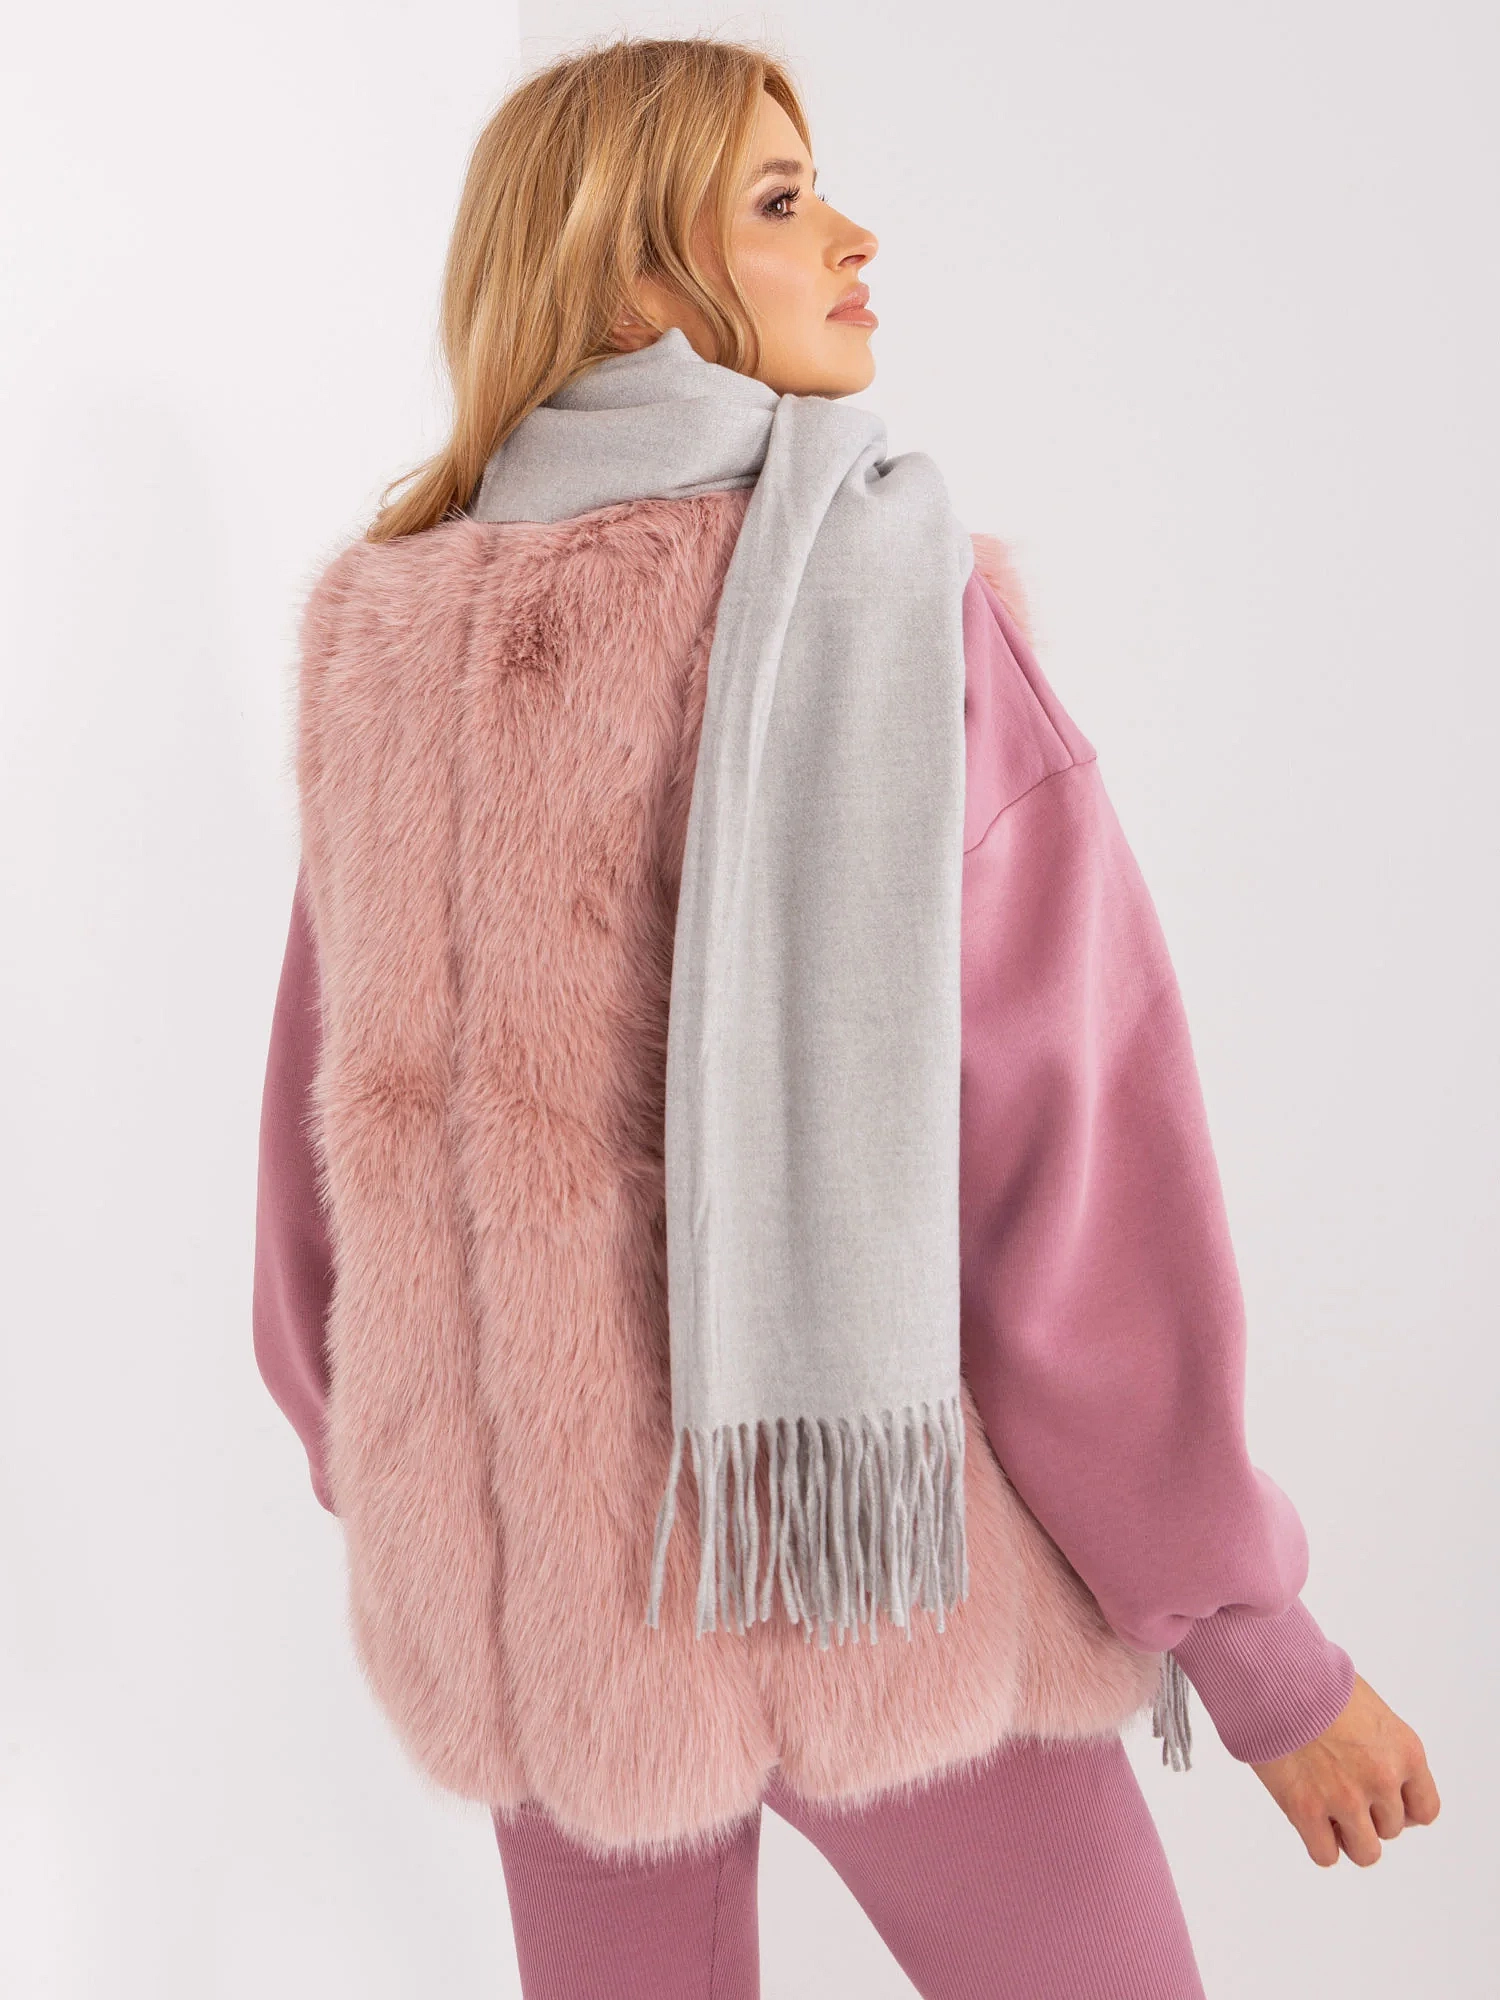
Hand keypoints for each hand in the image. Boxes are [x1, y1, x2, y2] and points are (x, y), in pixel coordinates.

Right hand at [1250, 1672, 1439, 1865]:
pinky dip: (1319, 1844)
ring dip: (1349, 1836)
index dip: (1403, 1809)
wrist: (1271, 1673)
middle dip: (1369, 1815)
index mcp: (1405, 1751)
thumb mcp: (1367, 1705)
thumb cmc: (1313, 1678)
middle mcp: (1382, 1779)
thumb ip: (1380, 1743)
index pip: (1425, 1809)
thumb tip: (1374, 1766)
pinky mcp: (1306, 1810)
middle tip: (1342, 1791)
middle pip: (1391, 1829)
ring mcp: (1345, 1798)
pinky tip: (1308, 1820)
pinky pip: (1326, 1855)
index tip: (1383, 1802)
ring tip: (1328, 1812)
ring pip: (1366, 1852)